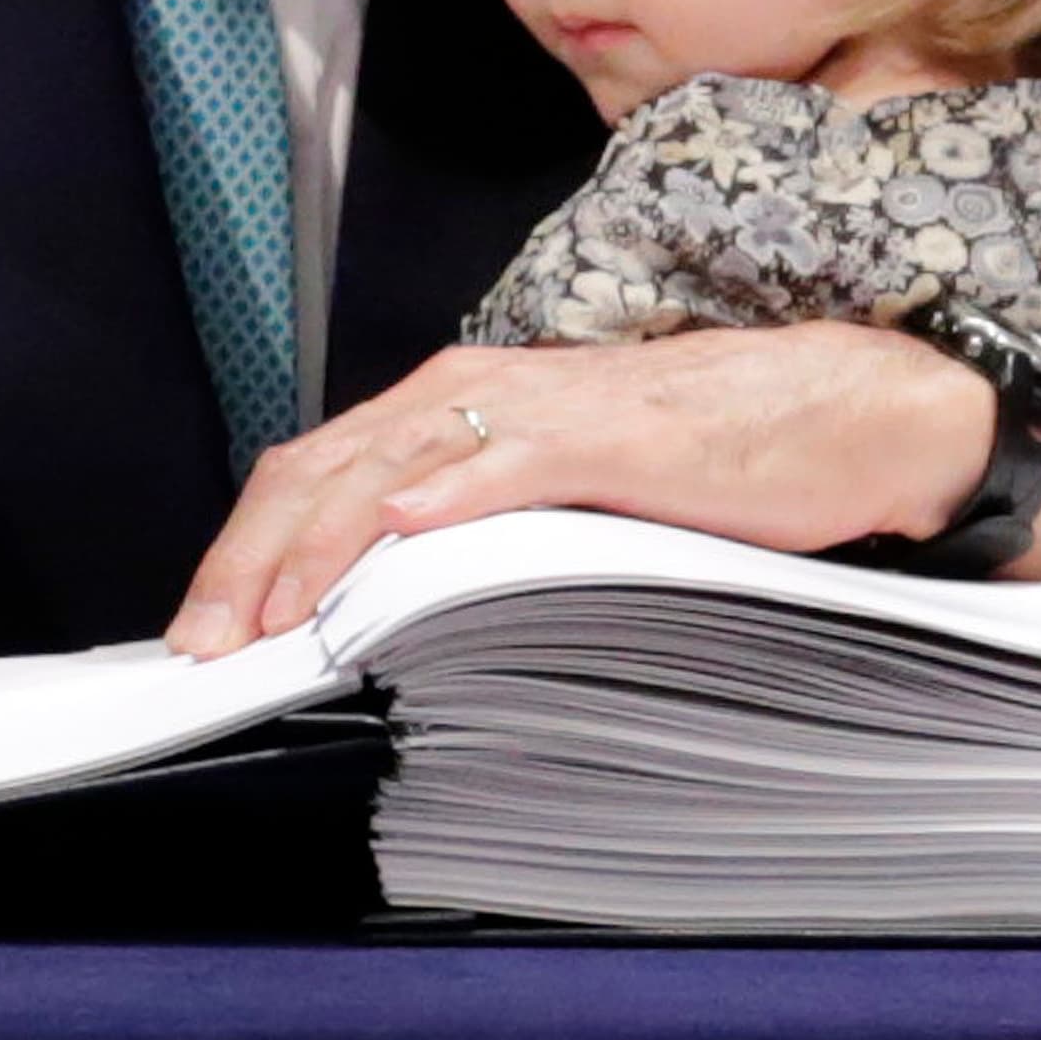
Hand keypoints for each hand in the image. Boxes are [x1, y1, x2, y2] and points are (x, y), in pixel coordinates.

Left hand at [162, 323, 1006, 655]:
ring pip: (388, 466)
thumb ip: (470, 530)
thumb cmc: (704, 458)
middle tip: (200, 647)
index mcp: (455, 405)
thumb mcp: (558, 497)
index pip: (314, 470)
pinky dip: (444, 494)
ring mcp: (539, 409)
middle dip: (247, 561)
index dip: (245, 549)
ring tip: (267, 615)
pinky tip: (397, 532)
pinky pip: (506, 463)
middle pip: (321, 468)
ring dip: (316, 544)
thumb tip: (376, 603)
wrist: (840, 412)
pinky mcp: (608, 435)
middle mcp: (476, 392)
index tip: (202, 634)